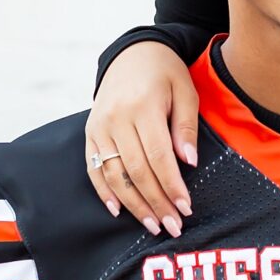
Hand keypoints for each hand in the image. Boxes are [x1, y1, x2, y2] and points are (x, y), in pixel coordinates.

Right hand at [87, 42, 198, 236]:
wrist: (132, 53)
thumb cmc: (166, 74)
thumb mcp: (185, 92)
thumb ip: (185, 128)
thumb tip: (189, 162)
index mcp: (143, 107)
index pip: (159, 156)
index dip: (172, 185)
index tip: (186, 207)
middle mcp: (116, 119)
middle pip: (136, 170)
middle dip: (156, 201)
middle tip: (173, 226)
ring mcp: (99, 126)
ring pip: (114, 173)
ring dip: (133, 203)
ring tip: (152, 224)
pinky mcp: (90, 132)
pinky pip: (94, 167)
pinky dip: (104, 190)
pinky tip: (118, 209)